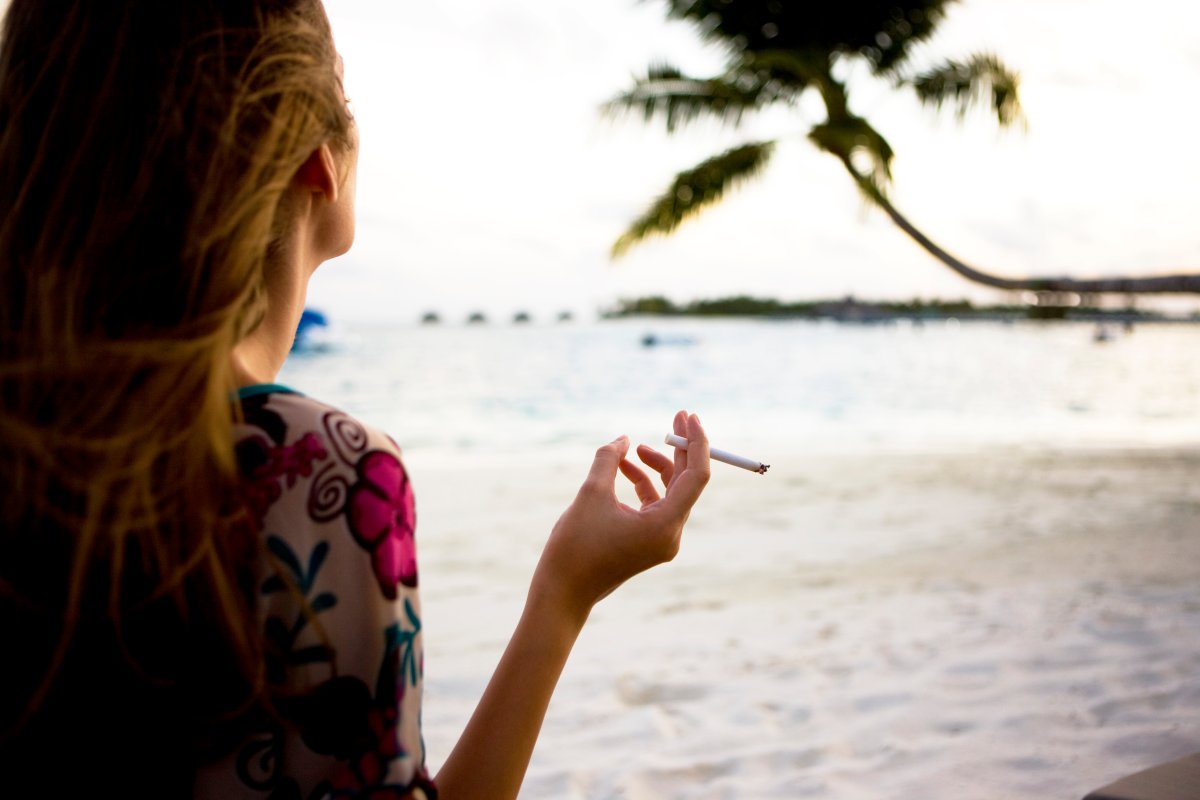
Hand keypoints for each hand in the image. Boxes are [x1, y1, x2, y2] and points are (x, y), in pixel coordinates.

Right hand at [530, 410, 709, 621]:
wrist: (562, 593)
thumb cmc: (574, 547)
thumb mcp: (590, 493)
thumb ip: (610, 459)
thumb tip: (624, 439)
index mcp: (664, 525)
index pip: (696, 476)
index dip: (696, 442)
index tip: (687, 416)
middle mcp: (670, 535)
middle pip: (686, 482)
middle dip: (679, 449)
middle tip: (674, 417)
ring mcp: (660, 541)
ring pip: (669, 492)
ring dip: (654, 466)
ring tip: (629, 450)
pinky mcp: (648, 543)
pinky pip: (654, 505)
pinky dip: (641, 484)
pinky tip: (621, 468)